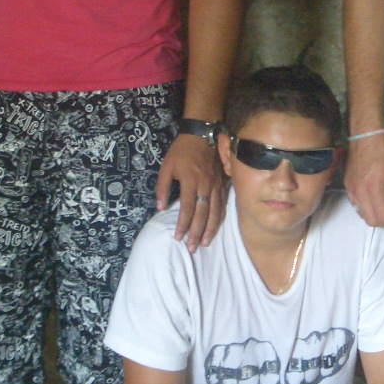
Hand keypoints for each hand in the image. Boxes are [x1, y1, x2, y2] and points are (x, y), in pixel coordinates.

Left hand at [155, 133, 224, 250]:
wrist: (202, 134)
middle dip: (197, 233)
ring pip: (215, 211)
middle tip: (192, 248)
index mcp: (190, 181)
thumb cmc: (181, 150)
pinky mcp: (222, 184)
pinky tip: (216, 227)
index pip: (187, 208)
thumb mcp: (166, 166)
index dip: (183, 225)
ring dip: (210, 229)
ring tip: (205, 243)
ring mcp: (216, 185)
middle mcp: (205, 185)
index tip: (178, 238)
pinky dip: (219, 218)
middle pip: (202, 214)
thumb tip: (160, 207)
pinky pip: (222, 204)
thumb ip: (162, 187)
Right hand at [343, 132, 383, 226]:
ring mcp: (351, 190)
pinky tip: (375, 196)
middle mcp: (359, 193)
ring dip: (376, 215)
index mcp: (374, 189)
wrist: (366, 135)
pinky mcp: (347, 186)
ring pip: (363, 215)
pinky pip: (356, 206)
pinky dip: (367, 208)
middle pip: (372, 221)